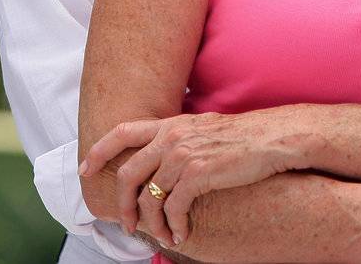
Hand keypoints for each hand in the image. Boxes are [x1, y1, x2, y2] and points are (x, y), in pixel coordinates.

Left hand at [79, 109, 315, 244]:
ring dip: (152, 224)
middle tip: (128, 225)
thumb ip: (180, 139)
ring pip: (149, 197)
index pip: (121, 131)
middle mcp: (172, 136)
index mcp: (171, 123)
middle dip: (122, 205)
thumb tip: (163, 158)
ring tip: (163, 237)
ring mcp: (183, 154)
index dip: (98, 151)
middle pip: (127, 173)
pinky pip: (173, 208)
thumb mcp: (205, 129)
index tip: (84, 169)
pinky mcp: (198, 173)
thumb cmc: (245, 137)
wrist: (275, 137)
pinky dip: (173, 226)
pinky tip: (182, 234)